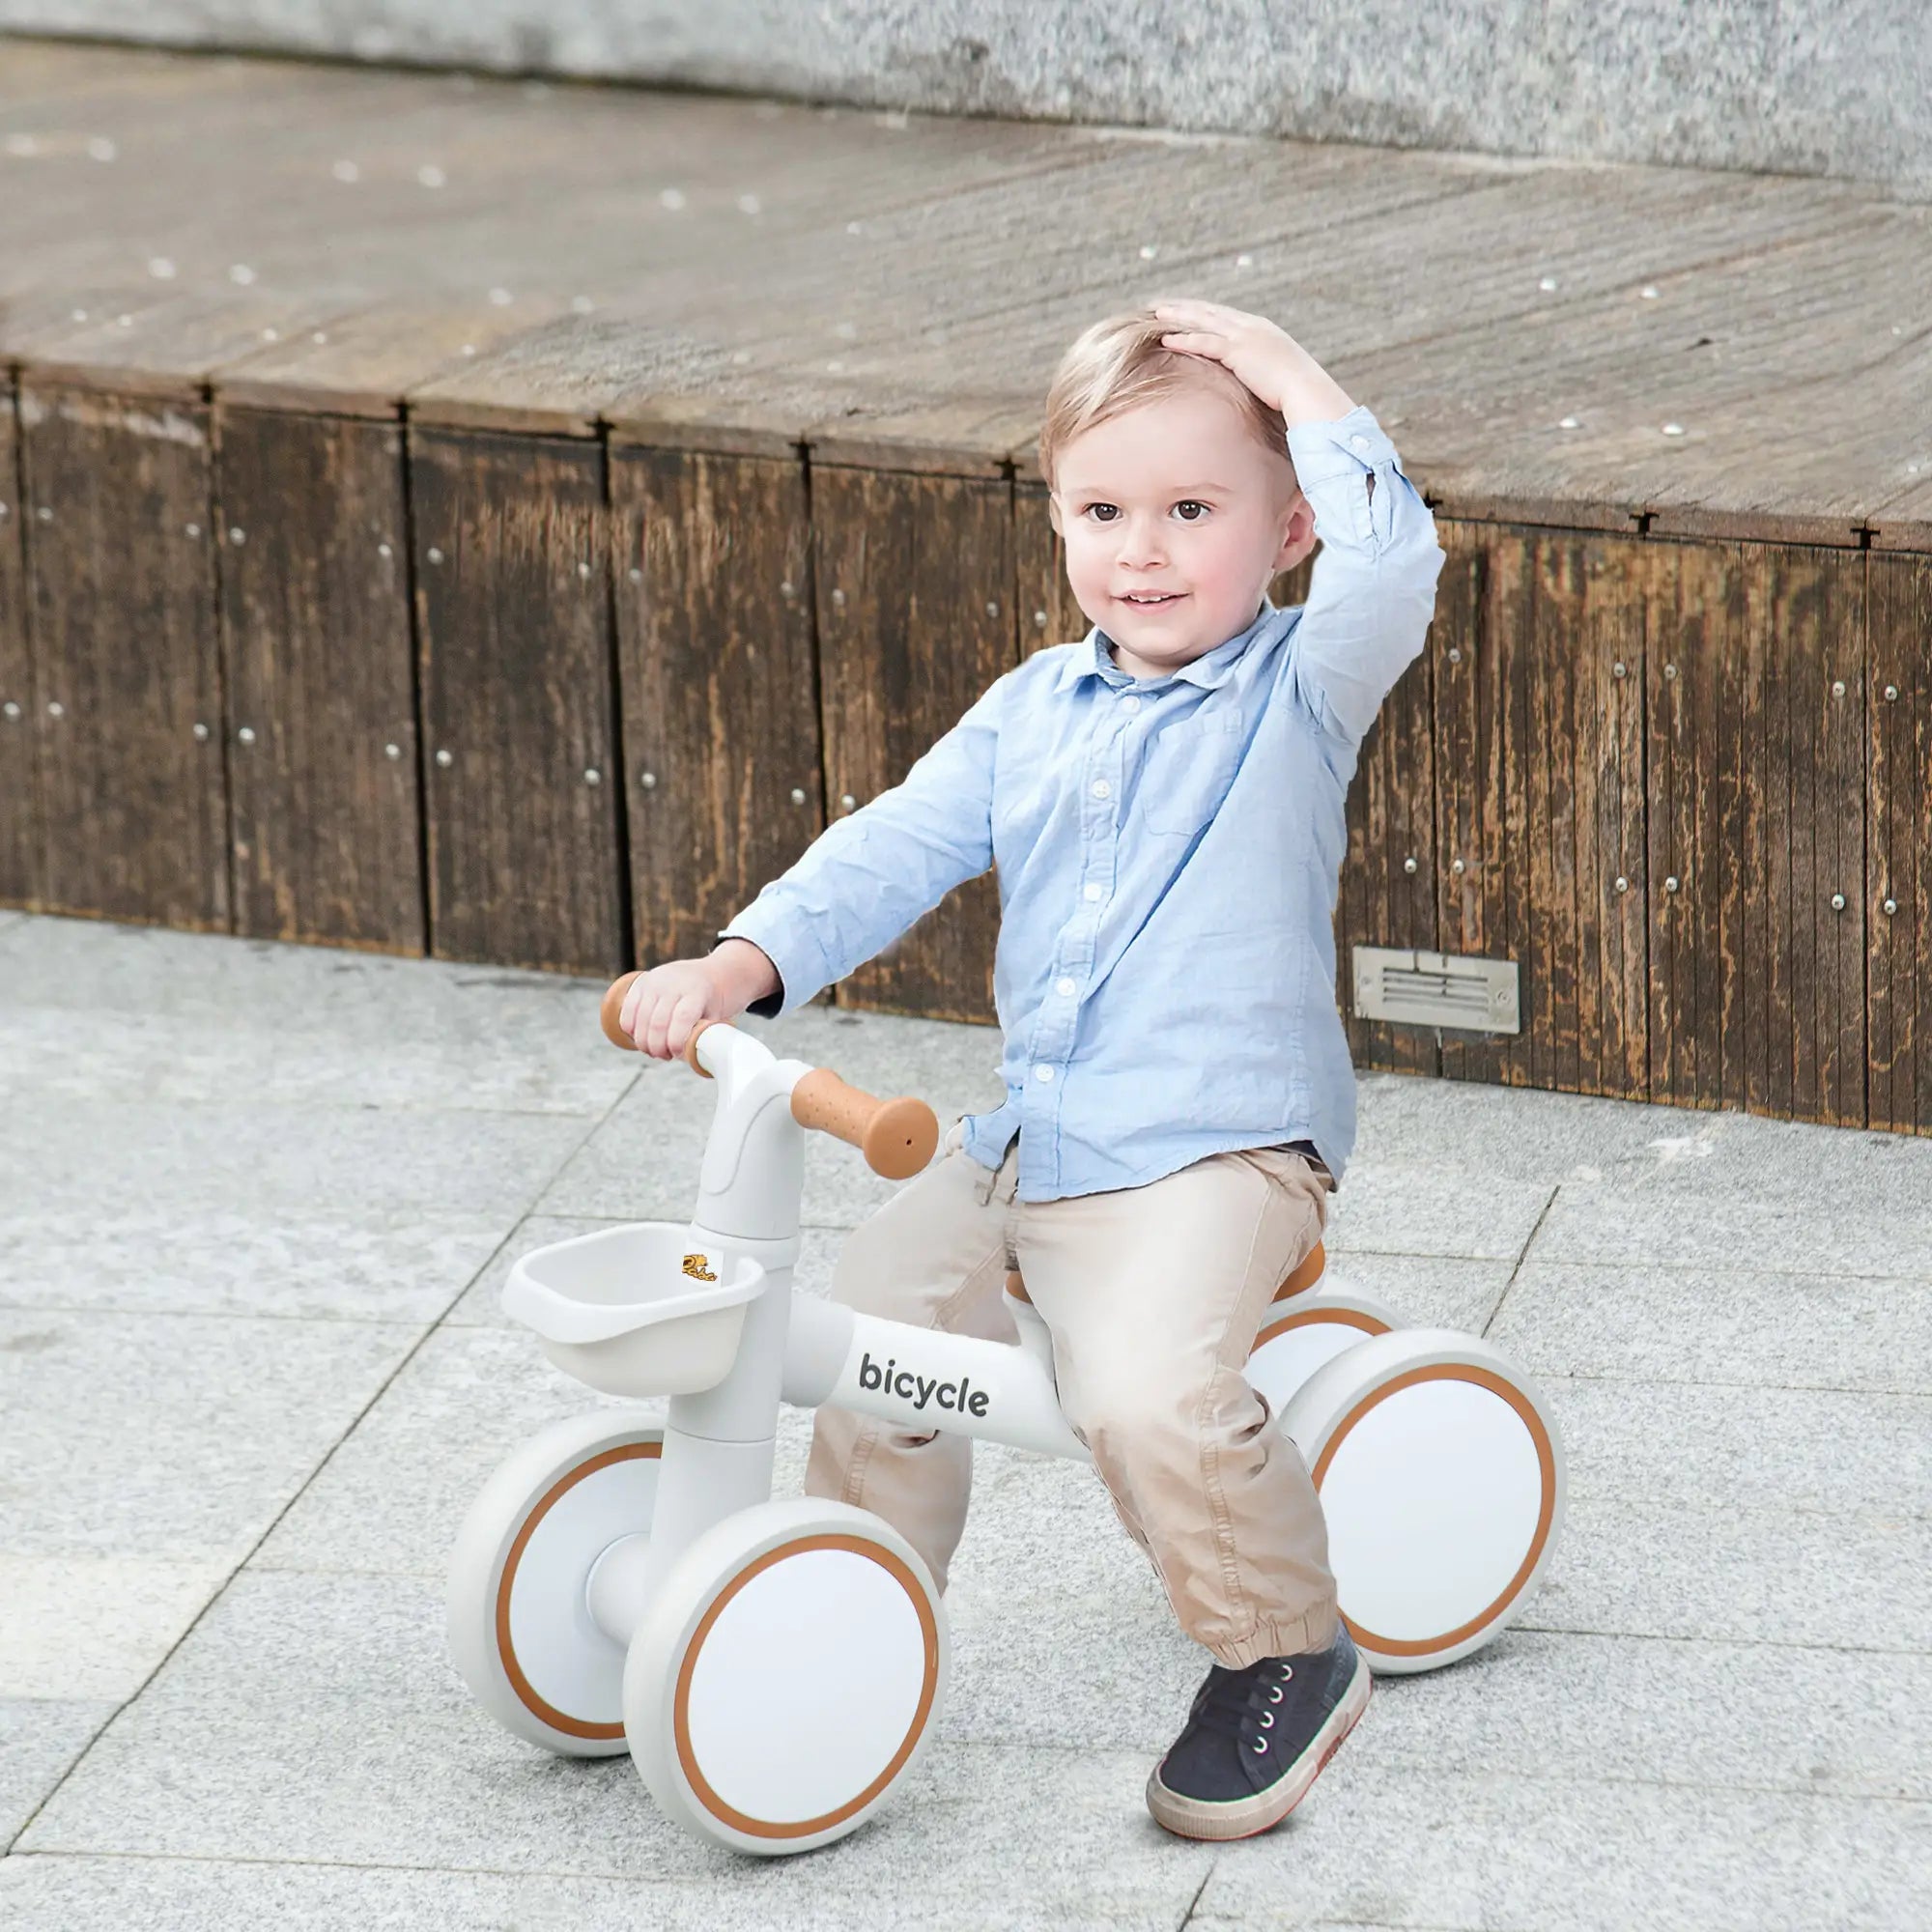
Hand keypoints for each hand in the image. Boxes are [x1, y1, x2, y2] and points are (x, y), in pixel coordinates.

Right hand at [617, 943, 772, 1059]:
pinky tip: (641, 1038)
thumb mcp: (717, 1016)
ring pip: (640, 1020)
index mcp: (696, 992)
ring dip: (644, 1043)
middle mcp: (673, 984)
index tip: (677, 1054)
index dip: (676, 1041)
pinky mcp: (640, 984)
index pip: (682, 1017)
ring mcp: (654, 982)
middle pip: (657, 1023)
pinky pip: (627, 1012)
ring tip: (655, 1051)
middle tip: (665, 1057)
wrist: (710, 973)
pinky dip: (631, 1031)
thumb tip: (697, 1062)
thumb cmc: (714, 1003)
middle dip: (658, 1048)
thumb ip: (705, 1037)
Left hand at [1148, 298, 1354, 426]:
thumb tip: (1256, 381)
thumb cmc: (1296, 389)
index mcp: (1260, 329)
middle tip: (1161, 305)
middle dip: (1184, 307)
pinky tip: (1166, 339)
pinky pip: (1205, 342)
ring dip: (1178, 317)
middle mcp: (1251, 326)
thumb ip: (1262, 369)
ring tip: (1156, 315)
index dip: (1201, 310)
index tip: (1183, 308)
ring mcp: (1245, 336)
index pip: (1224, 315)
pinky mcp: (1238, 352)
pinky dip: (1185, 340)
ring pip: (1204, 322)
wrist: (1306, 390)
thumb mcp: (1277, 373)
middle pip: (1210, 312)